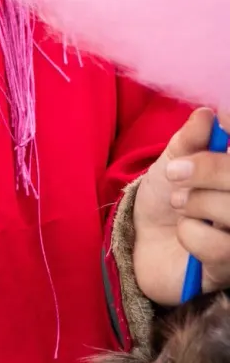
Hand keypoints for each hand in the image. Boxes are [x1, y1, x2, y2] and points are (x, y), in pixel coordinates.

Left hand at [133, 108, 229, 305]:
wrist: (140, 243)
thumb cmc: (164, 199)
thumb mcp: (172, 163)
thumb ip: (190, 140)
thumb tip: (206, 115)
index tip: (223, 120)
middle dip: (213, 170)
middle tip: (177, 172)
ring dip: (200, 202)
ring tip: (180, 204)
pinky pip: (222, 247)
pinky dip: (192, 235)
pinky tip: (184, 234)